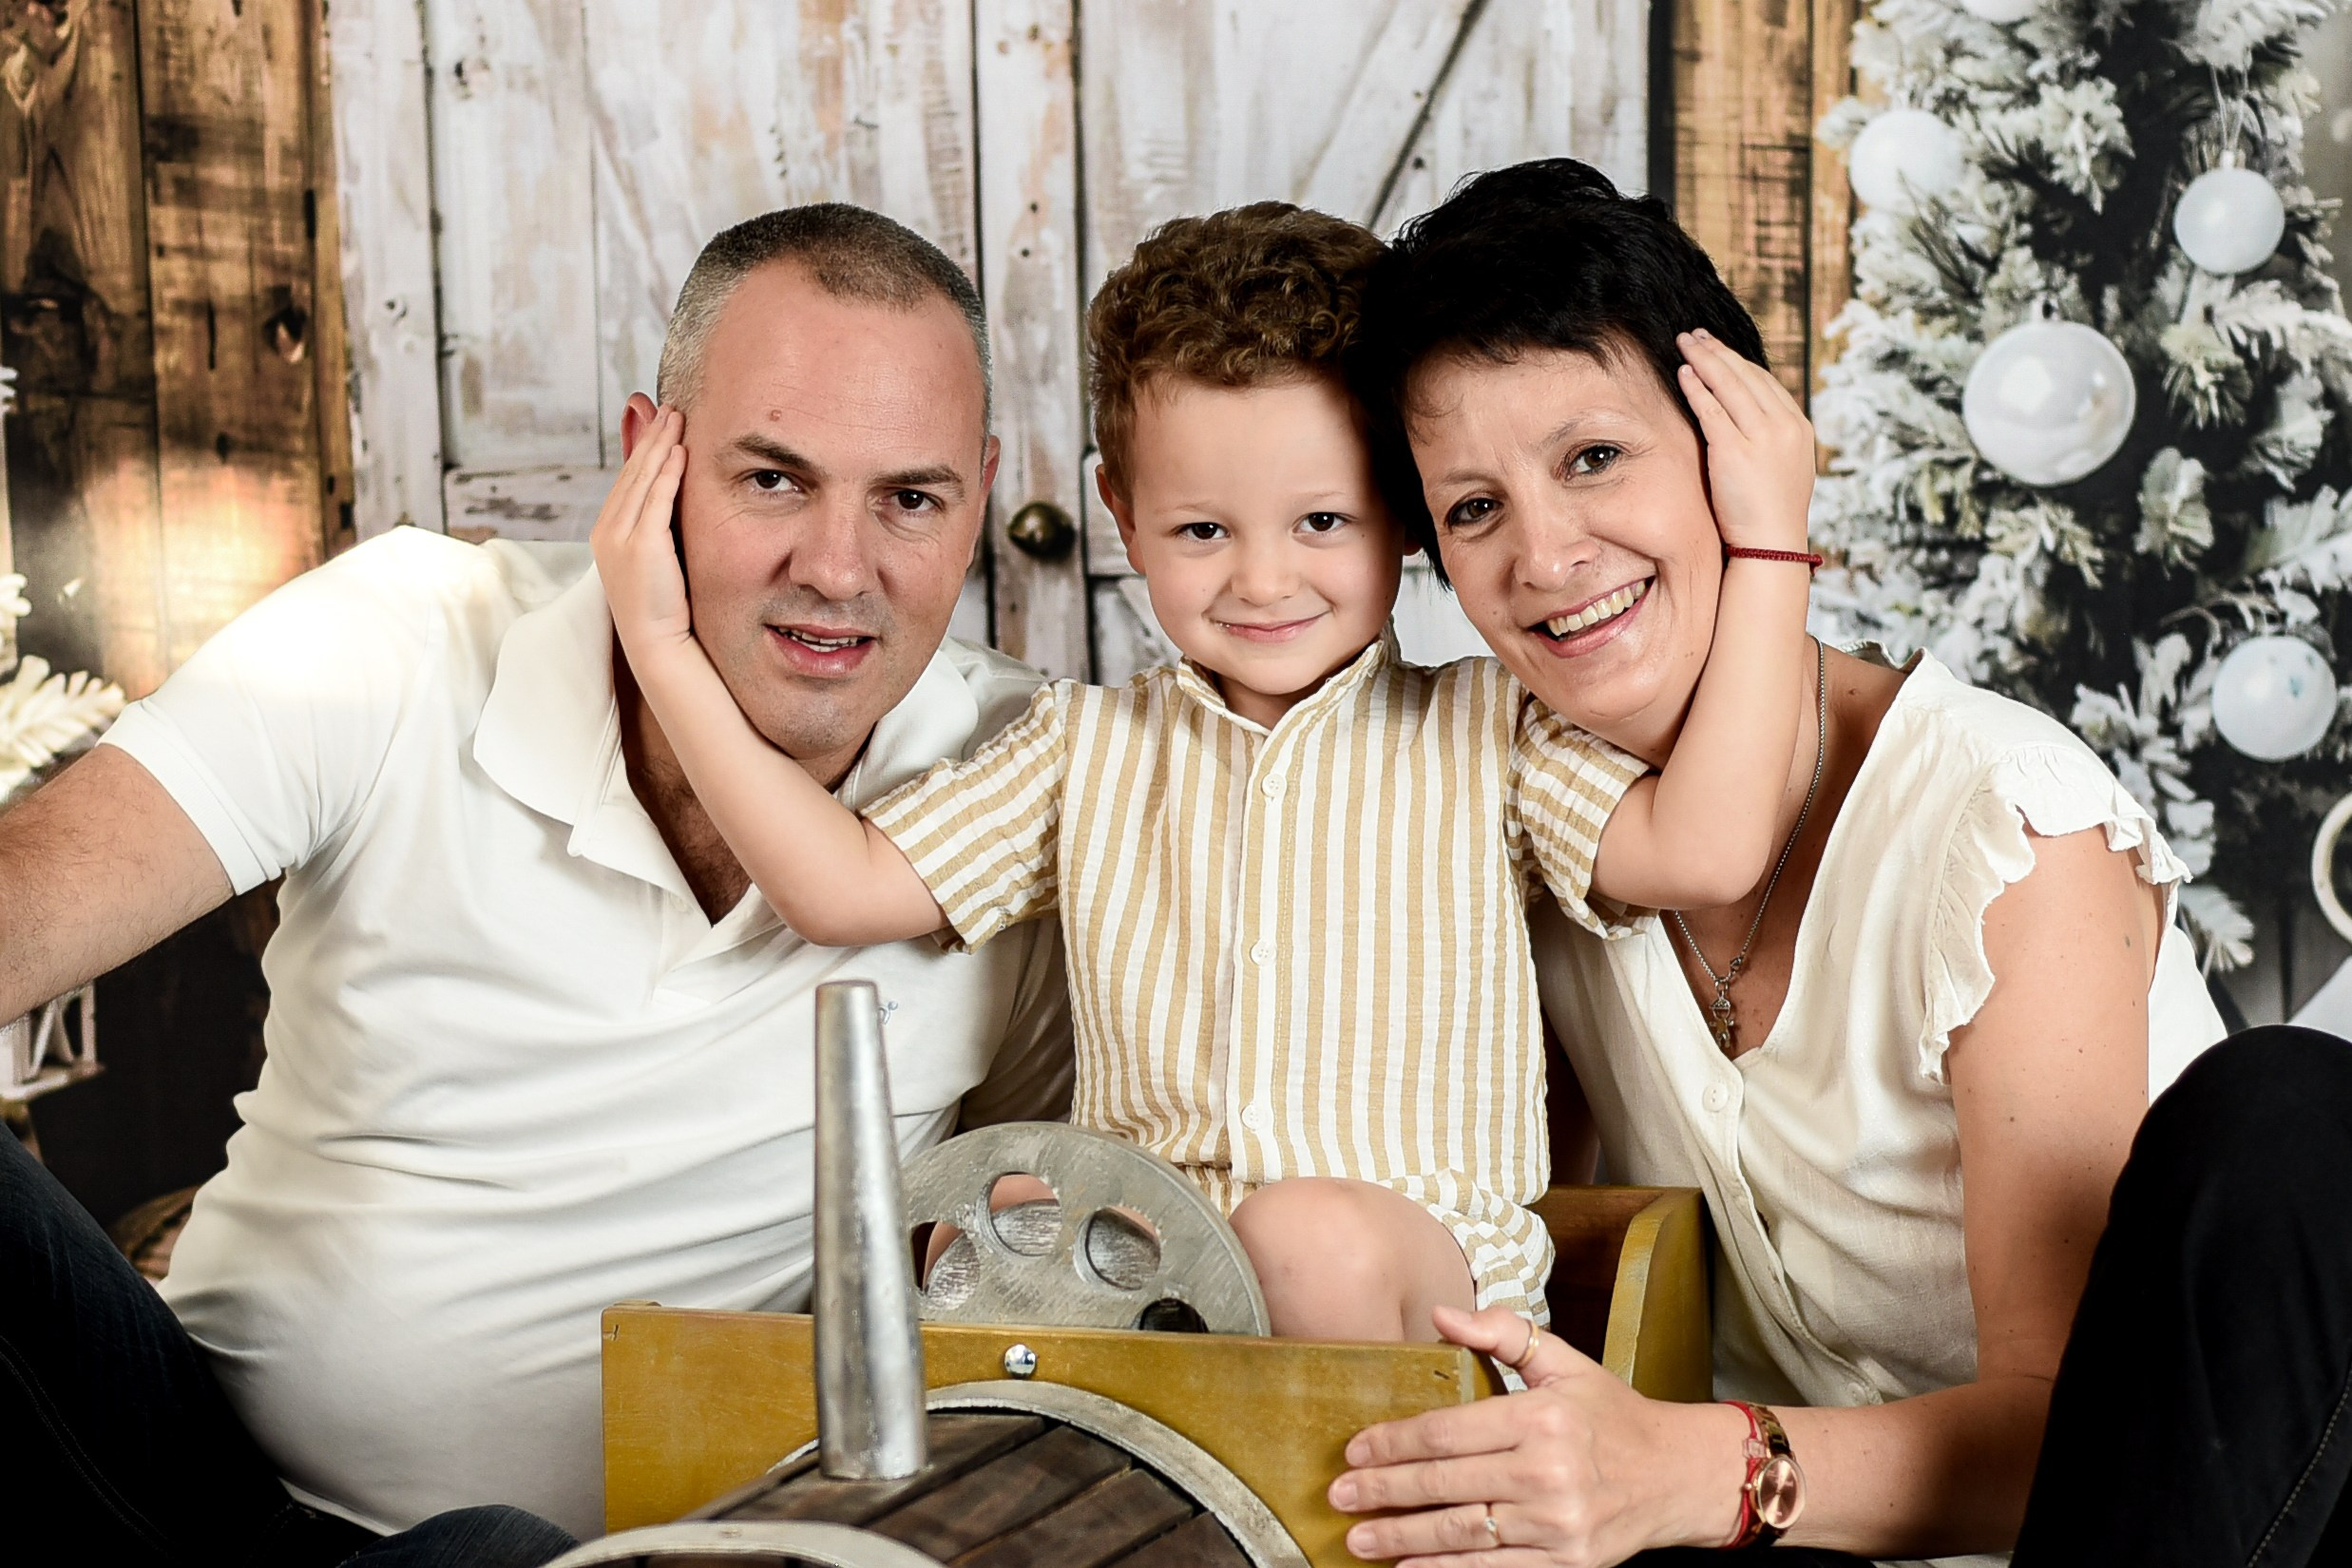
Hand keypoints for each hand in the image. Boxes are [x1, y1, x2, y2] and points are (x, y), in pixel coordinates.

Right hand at [590, 405, 691, 655]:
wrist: (656, 642)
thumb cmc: (661, 604)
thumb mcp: (654, 556)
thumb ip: (657, 523)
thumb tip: (669, 495)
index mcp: (606, 531)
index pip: (626, 480)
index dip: (643, 448)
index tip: (659, 421)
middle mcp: (606, 530)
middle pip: (632, 473)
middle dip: (651, 436)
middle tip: (670, 407)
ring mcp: (620, 537)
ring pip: (642, 479)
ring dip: (660, 445)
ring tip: (677, 418)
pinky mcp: (641, 545)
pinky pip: (656, 500)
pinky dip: (667, 473)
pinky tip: (680, 452)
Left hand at [1327, 1305, 1746, 1566]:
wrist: (1678, 1475)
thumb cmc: (1612, 1415)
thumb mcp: (1565, 1362)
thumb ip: (1502, 1334)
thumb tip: (1439, 1314)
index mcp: (1542, 1417)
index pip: (1449, 1431)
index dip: (1395, 1442)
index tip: (1356, 1448)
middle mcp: (1548, 1472)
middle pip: (1446, 1484)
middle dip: (1384, 1491)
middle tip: (1340, 1494)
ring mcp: (1558, 1524)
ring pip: (1463, 1533)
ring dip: (1402, 1537)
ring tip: (1359, 1538)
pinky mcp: (1568, 1563)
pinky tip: (1408, 1567)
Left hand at [1675, 330, 1814, 553]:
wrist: (1772, 543)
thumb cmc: (1771, 512)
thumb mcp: (1784, 466)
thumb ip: (1771, 438)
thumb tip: (1752, 419)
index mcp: (1798, 427)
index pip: (1765, 383)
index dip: (1738, 362)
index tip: (1718, 348)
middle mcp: (1783, 426)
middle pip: (1746, 376)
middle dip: (1718, 351)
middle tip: (1695, 335)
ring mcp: (1761, 437)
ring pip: (1729, 386)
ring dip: (1704, 359)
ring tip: (1685, 343)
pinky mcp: (1734, 451)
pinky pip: (1712, 410)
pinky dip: (1697, 388)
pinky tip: (1684, 373)